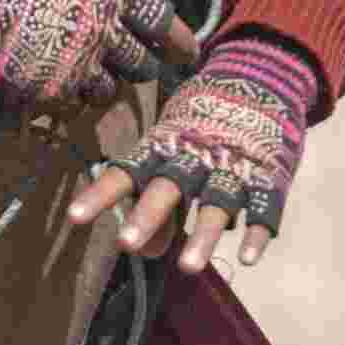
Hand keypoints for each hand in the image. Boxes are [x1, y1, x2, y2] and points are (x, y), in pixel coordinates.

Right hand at [0, 0, 199, 113]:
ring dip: (102, 87)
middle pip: (142, 64)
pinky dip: (66, 96)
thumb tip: (106, 8)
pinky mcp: (55, 92)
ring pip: (110, 91)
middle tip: (133, 69)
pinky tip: (48, 82)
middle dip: (140, 68)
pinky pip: (72, 102)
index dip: (179, 39)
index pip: (160, 20)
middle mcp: (106, 32)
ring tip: (83, 77)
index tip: (188, 53)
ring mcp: (81, 66)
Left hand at [68, 35, 319, 271]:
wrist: (261, 75)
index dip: (101, 195)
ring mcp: (233, 166)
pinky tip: (247, 259)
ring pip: (216, 202)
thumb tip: (143, 253)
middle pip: (168, 187)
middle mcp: (194, 158)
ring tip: (188, 268)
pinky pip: (265, 207)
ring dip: (201, 235)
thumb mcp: (171, 148)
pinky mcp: (268, 176)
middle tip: (126, 244)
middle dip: (147, 215)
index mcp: (162, 148)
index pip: (126, 173)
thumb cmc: (202, 123)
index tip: (75, 218)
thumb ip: (156, 199)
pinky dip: (258, 232)